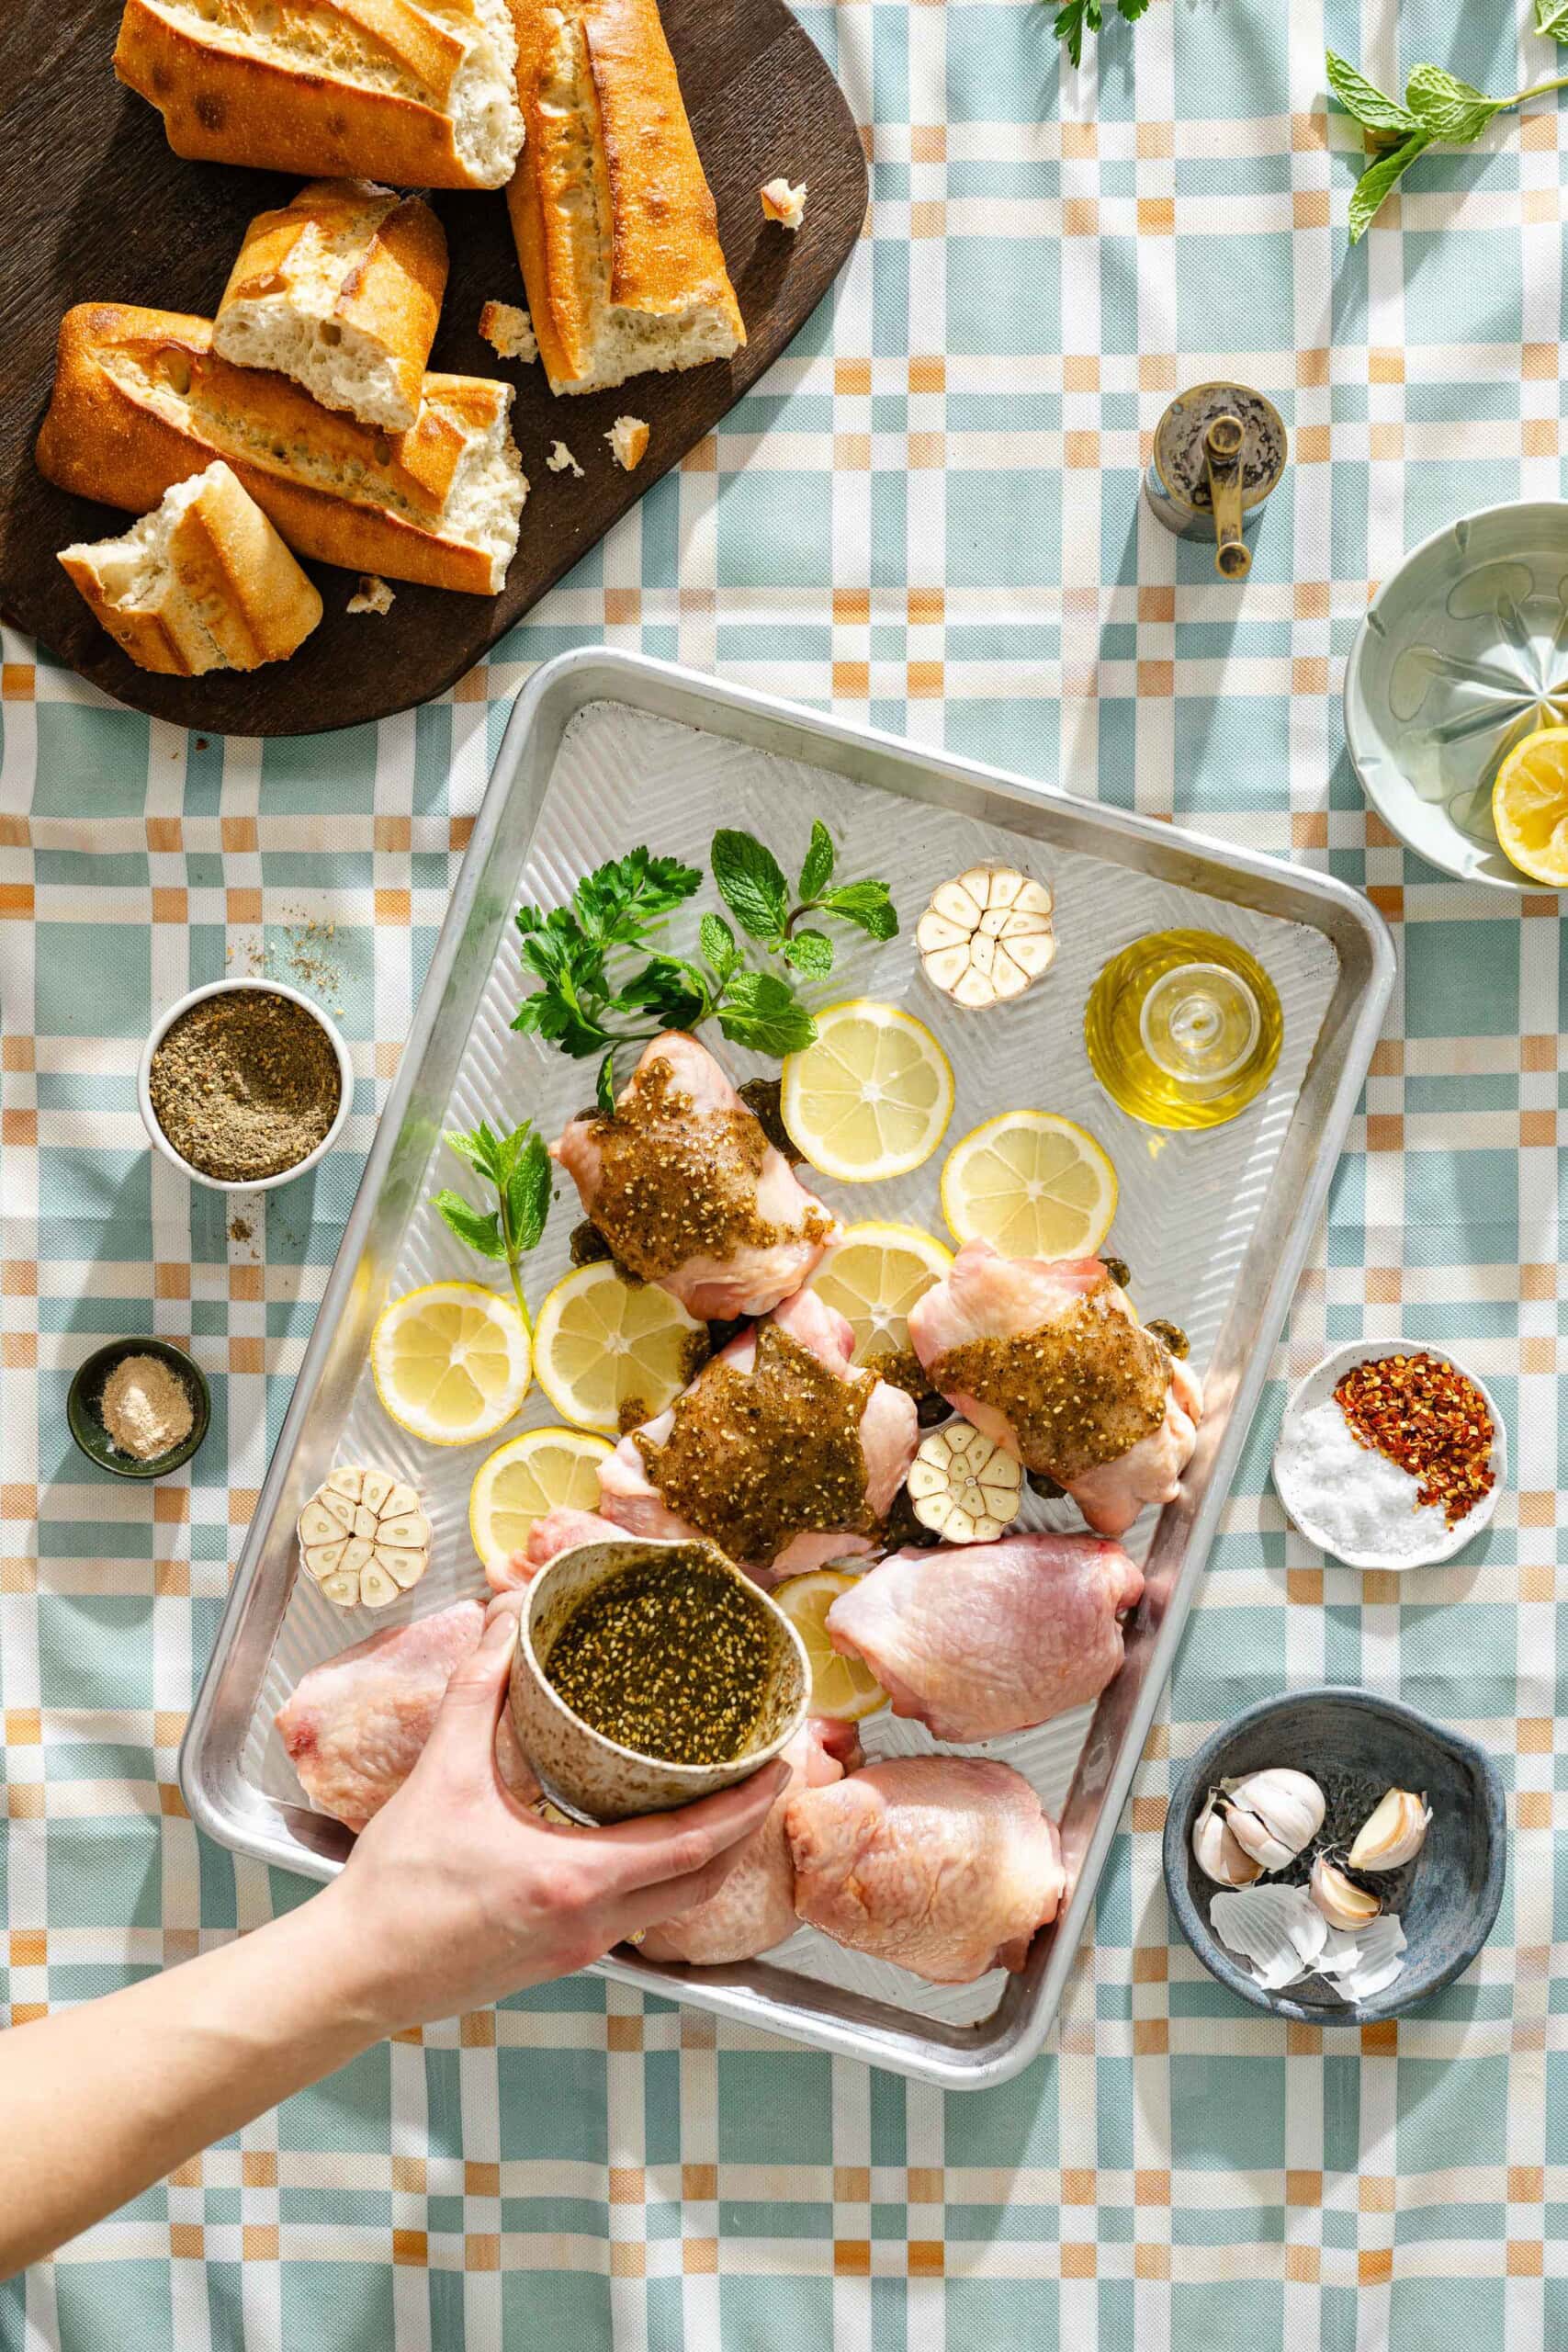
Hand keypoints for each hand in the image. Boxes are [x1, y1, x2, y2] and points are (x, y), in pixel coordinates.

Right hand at [313, 1608, 788, 2034]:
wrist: (356, 1971)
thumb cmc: (397, 1883)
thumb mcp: (442, 1772)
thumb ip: (479, 1689)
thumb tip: (504, 1616)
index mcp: (576, 1878)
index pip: (695, 1842)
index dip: (748, 1801)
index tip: (781, 1761)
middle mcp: (593, 1923)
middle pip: (702, 1880)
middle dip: (744, 1827)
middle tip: (766, 1774)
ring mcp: (579, 1949)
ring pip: (672, 1904)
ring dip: (706, 1854)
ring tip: (720, 1798)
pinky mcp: (559, 1959)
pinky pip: (635, 1916)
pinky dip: (661, 1876)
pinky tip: (647, 1839)